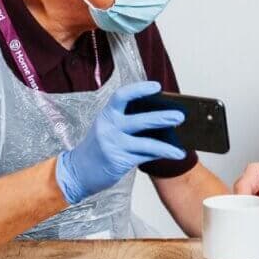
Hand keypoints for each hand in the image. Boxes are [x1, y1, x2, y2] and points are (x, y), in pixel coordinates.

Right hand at [55, 81, 184, 204]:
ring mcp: (114, 145)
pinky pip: (144, 156)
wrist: (77, 171)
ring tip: (181, 149)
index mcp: (106, 114)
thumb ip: (125, 120)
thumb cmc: (97, 146)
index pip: (122, 96)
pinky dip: (159, 155)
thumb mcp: (106, 127)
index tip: (157, 87)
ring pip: (146, 143)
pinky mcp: (119, 161)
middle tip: (180, 116)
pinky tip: (172, 154)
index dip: (140, 89)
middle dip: (163, 118)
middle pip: (140, 120)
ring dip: (167, 146)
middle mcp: (109, 128)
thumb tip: (158, 115)